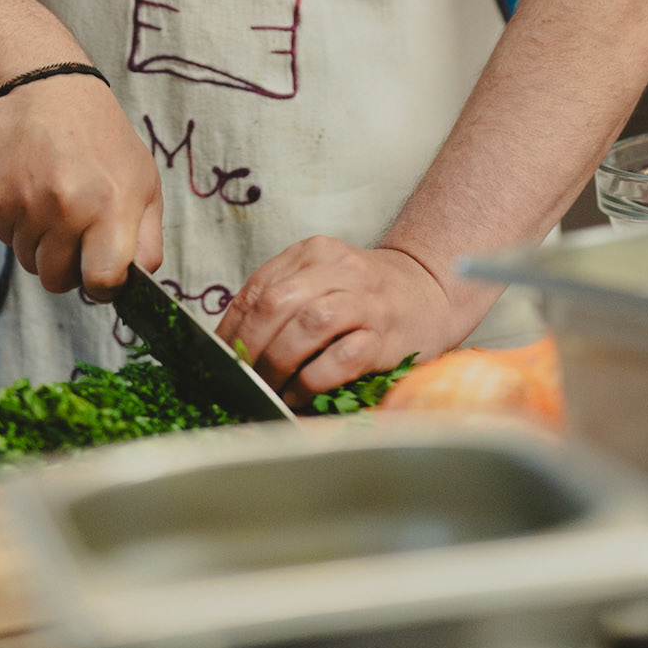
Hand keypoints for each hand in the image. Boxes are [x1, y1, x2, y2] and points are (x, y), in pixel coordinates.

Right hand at [0, 77, 161, 297]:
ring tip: (52, 200)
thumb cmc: (100, 137)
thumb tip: (140, 281)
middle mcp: (67, 206)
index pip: (102, 281)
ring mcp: (25, 203)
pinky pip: (4, 237)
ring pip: (28, 262)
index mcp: (112, 204)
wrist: (43, 88)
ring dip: (40, 243)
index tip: (102, 271)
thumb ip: (146, 237)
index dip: (103, 286)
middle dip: (67, 266)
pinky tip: (30, 188)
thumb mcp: (143, 179)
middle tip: (75, 229)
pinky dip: (16, 224)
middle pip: (57, 281)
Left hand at [216, 237, 455, 406]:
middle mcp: (339, 270)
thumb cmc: (362, 293)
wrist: (428, 290)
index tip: (219, 358)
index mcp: (313, 252)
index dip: (232, 327)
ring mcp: (365, 302)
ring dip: (280, 363)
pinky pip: (342, 358)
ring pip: (309, 326)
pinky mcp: (385, 336)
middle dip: (251, 347)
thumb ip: (281, 298)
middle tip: (242, 378)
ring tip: (269, 389)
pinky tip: (300, 394)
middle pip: (278, 304)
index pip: (258, 288)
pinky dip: (313, 380)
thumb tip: (229, 344)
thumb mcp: (320, 277)